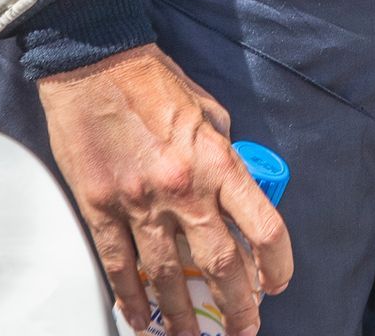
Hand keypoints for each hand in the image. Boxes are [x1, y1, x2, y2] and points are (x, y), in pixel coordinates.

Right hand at [37, 43, 292, 333]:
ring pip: (167, 277)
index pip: (262, 225)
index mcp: (217, 160)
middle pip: (220, 263)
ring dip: (183, 317)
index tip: (277, 285)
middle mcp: (184, 188)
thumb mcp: (210, 110)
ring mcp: (141, 202)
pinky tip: (142, 321)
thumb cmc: (155, 81)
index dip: (276, 264)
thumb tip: (234, 188)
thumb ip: (224, 152)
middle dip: (238, 305)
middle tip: (245, 327)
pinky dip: (132, 301)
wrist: (96, 65)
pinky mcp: (102, 209)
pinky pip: (120, 267)